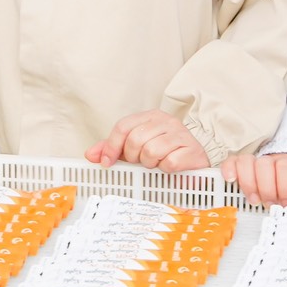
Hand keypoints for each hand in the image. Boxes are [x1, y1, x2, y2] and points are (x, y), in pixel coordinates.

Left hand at [89, 110, 211, 172]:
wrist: (195, 163)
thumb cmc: (164, 154)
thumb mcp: (136, 150)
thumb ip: (113, 150)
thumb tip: (90, 154)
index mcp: (150, 116)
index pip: (123, 126)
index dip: (111, 146)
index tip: (107, 163)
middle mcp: (166, 121)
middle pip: (135, 139)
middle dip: (133, 157)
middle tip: (141, 162)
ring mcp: (181, 134)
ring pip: (151, 151)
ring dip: (150, 164)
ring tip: (157, 164)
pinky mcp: (192, 150)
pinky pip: (169, 163)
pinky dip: (166, 170)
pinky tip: (170, 167)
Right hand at [220, 152, 286, 205]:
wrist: (285, 175)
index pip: (286, 167)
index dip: (285, 186)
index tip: (286, 204)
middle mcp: (271, 159)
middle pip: (264, 165)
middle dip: (266, 188)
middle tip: (269, 205)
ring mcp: (254, 161)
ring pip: (247, 161)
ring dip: (248, 183)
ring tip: (254, 200)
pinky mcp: (239, 165)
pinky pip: (231, 161)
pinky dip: (229, 169)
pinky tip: (230, 180)